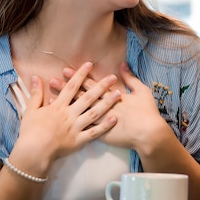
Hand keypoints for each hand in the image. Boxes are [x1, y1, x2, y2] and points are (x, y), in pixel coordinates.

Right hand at [13, 62, 120, 167]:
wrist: (33, 152)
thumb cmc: (30, 132)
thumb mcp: (30, 110)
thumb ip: (35, 93)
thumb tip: (35, 77)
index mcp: (58, 107)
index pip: (71, 87)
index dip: (81, 75)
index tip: (90, 65)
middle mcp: (69, 114)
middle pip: (88, 97)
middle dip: (101, 86)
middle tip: (112, 77)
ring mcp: (76, 127)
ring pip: (94, 113)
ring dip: (107, 103)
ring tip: (118, 94)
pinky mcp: (79, 140)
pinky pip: (94, 132)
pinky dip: (105, 125)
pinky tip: (115, 118)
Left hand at [50, 63, 171, 150]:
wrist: (149, 134)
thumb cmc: (147, 112)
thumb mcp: (142, 91)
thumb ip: (131, 78)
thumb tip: (122, 65)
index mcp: (112, 96)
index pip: (92, 85)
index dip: (78, 78)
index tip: (67, 70)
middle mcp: (103, 108)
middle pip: (81, 96)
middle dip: (66, 89)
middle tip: (53, 81)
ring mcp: (100, 122)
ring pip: (78, 112)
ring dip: (65, 106)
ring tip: (50, 100)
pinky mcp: (100, 135)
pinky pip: (82, 129)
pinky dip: (70, 125)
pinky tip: (60, 122)